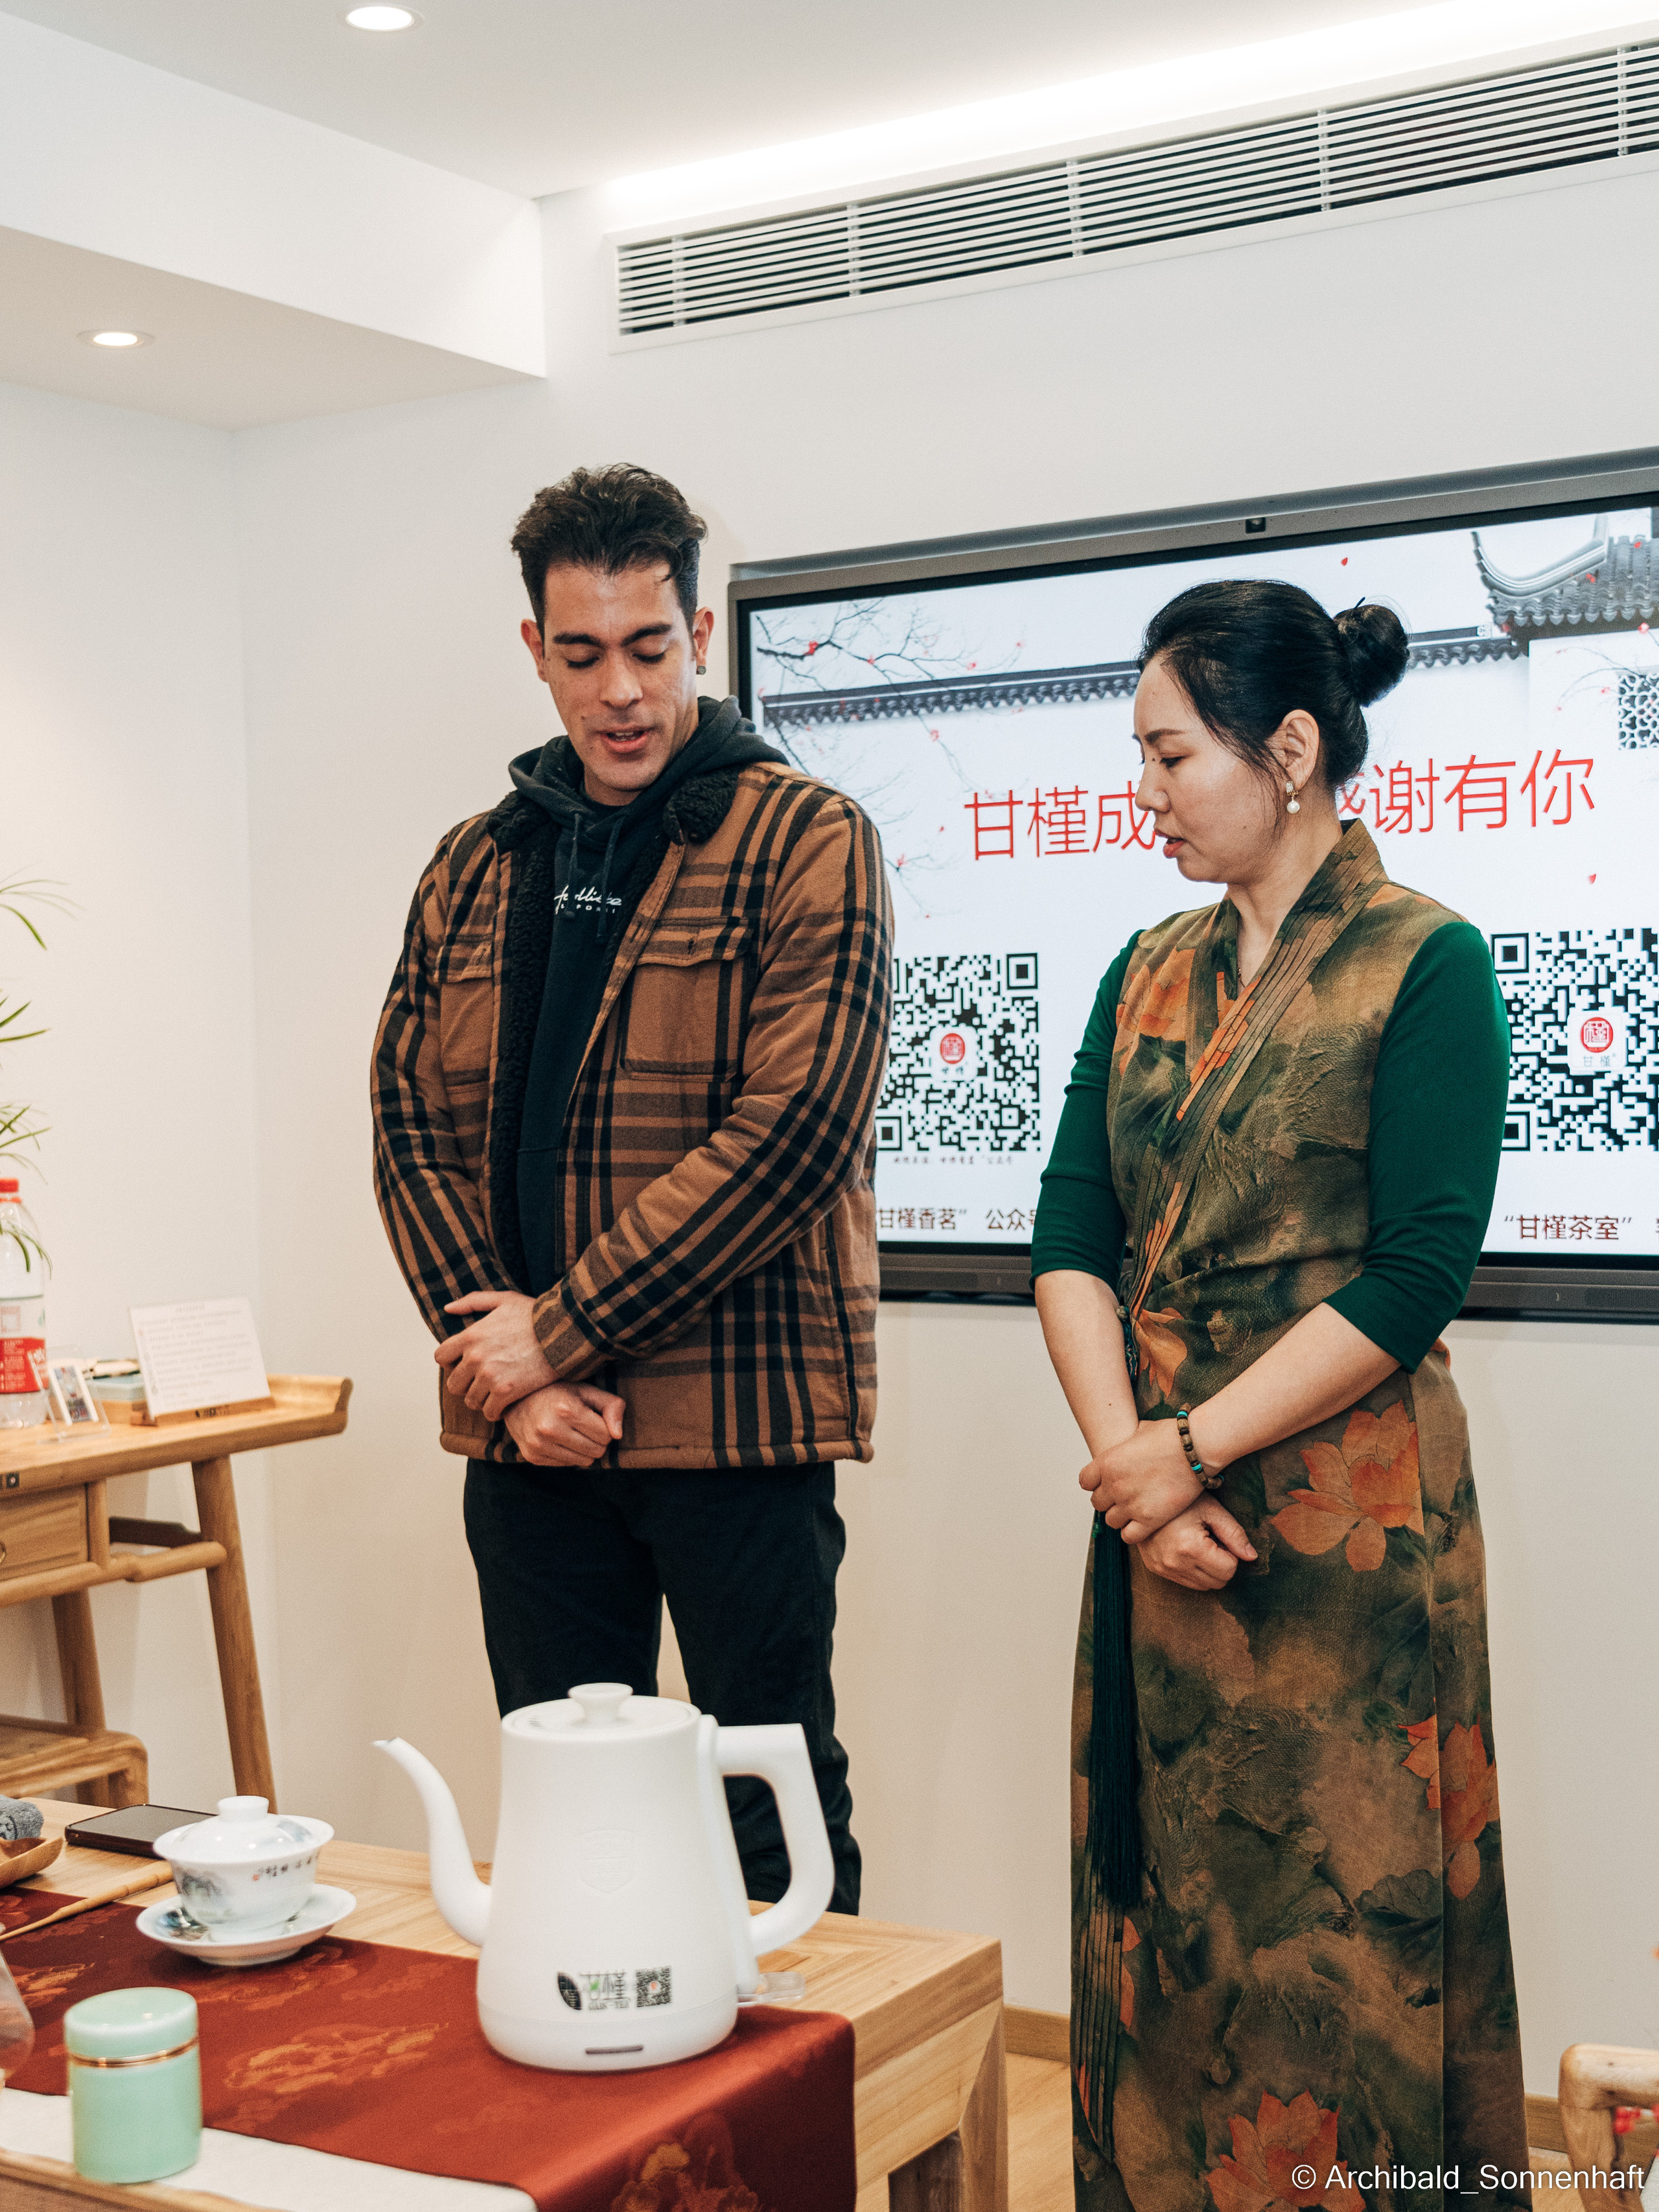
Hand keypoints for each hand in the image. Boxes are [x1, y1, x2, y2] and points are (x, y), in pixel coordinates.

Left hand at [436, 1291, 556, 1418]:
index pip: (441, 1357)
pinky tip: (504, 1405)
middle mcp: (475, 1357)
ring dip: (480, 1399)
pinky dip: (495, 1411)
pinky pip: (489, 1411)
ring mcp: (490, 1376)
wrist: (565, 1332)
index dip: (452, 1362)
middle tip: (481, 1383)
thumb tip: (448, 1309)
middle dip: (466, 1384)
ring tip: (493, 1395)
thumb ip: (472, 1302)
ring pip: (470, 1400)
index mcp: (471, 1335)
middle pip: (453, 1384)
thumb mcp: (504, 1299)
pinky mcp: (507, 1392)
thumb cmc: (536, 1315)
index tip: (466, 1364)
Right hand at [504, 1382, 625, 1466]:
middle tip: (585, 1426)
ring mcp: (539, 1445)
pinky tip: (559, 1439)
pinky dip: (568, 1454)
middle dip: (596, 1440)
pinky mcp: (533, 1456)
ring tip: (573, 1432)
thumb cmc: (558, 1391)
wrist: (515, 1398)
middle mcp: (550, 1429)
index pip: (606, 1436)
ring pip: (583, 1461)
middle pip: (596, 1451)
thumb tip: (618, 1435)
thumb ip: (611, 1406)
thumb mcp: (586, 1390)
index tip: (595, 1418)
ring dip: (584, 1449)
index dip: (605, 1427)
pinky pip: (566, 1465)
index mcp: (567, 1409)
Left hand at [1081, 1418, 1203, 1542]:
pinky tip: (1143, 1523)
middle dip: (1109, 1501)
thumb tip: (1128, 1444)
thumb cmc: (1171, 1437)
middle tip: (1125, 1497)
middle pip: (1098, 1503)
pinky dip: (1133, 1532)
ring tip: (1135, 1510)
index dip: (1096, 1484)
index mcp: (1106, 1463)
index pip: (1085, 1482)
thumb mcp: (1138, 1432)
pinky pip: (1129, 1536)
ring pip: (1111, 1521)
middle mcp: (1113, 1485)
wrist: (1195, 1448)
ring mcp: (1130, 1504)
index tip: (1107, 1484)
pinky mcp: (1149, 1519)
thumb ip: (1125, 1445)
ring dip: (1121, 1517)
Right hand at [1137, 1496, 1256, 1590]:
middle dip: (1221, 1564)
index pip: (1229, 1570)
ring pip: (1203, 1586)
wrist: (1146, 1495)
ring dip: (1208, 1570)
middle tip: (1212, 1541)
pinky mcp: (1155, 1569)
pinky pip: (1186, 1582)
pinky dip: (1193, 1570)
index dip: (1231, 1554)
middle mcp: (1175, 1563)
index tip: (1220, 1537)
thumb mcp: (1212, 1510)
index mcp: (1190, 1547)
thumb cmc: (1183, 1499)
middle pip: (1217, 1582)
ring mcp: (1163, 1568)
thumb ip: (1234, 1534)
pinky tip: (1187, 1549)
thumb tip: (1252, 1557)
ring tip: (1199, 1544)